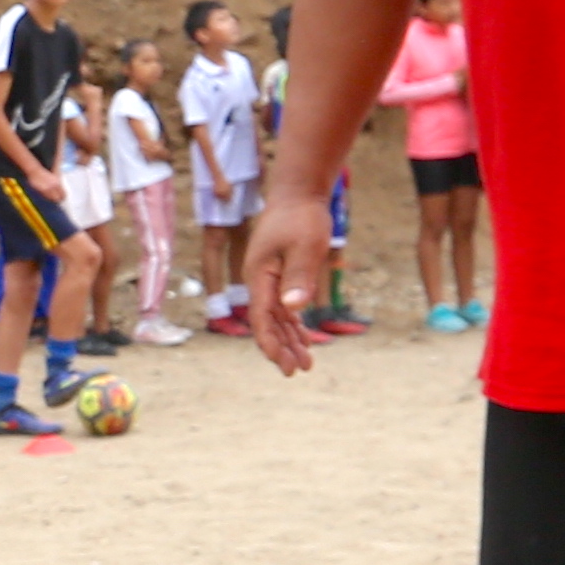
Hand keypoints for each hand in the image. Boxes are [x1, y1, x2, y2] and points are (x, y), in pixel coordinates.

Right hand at [243, 203, 328, 377]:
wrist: (298, 193)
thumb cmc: (302, 217)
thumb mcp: (305, 246)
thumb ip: (299, 277)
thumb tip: (294, 308)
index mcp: (259, 275)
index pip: (261, 318)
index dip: (271, 343)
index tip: (284, 365)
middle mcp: (259, 280)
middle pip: (267, 322)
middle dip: (282, 348)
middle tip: (298, 371)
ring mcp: (268, 278)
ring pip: (277, 317)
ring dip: (290, 339)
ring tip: (305, 363)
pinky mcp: (280, 275)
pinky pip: (284, 306)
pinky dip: (294, 323)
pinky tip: (304, 339)